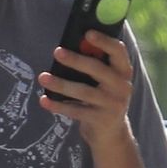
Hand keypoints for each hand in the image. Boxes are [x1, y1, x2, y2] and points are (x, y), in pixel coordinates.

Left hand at [38, 32, 133, 150]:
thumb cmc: (103, 98)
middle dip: (76, 60)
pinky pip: (76, 111)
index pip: (118, 51)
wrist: (111, 134)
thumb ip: (94, 64)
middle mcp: (122, 87)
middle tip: (57, 52)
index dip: (104, 41)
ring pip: (84, 91)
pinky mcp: (101, 120)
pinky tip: (44, 100)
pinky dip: (58, 105)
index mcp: (123, 71)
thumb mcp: (105, 81)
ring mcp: (112, 105)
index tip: (87, 33)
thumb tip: (69, 47)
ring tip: (42, 77)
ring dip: (61, 84)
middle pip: (97, 70)